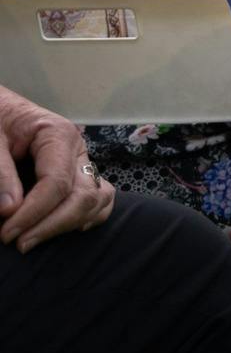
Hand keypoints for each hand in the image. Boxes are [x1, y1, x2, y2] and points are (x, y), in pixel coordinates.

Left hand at [0, 87, 114, 253]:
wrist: (0, 109)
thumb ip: (1, 172)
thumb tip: (10, 210)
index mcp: (59, 134)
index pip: (57, 183)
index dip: (34, 213)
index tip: (6, 233)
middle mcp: (78, 150)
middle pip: (83, 196)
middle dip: (52, 224)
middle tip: (18, 243)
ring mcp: (82, 162)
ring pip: (96, 201)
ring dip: (68, 225)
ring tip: (34, 239)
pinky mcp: (79, 174)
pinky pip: (99, 200)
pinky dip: (87, 217)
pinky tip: (62, 229)